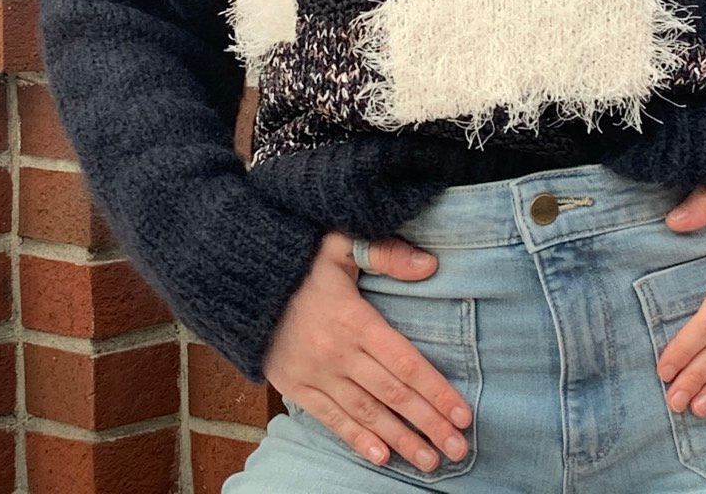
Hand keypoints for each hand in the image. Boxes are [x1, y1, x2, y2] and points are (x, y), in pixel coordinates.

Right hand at [263, 232, 473, 472]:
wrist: (241, 281)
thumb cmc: (299, 259)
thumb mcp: (341, 243)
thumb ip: (385, 253)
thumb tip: (429, 265)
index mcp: (354, 319)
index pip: (405, 362)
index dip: (437, 390)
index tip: (464, 414)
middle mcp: (337, 353)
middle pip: (393, 395)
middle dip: (429, 424)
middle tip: (459, 450)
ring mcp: (315, 374)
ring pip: (366, 414)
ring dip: (401, 440)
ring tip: (431, 461)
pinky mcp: (295, 386)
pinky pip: (330, 419)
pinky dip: (357, 440)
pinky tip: (381, 457)